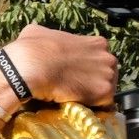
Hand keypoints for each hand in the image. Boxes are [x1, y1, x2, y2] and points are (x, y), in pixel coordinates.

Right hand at [1, 24, 118, 104]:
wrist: (30, 68)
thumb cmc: (32, 49)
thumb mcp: (38, 32)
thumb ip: (51, 36)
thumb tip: (43, 41)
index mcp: (97, 43)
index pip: (99, 57)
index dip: (87, 65)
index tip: (75, 71)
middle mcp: (108, 57)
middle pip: (106, 73)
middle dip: (93, 79)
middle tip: (74, 84)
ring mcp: (108, 75)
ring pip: (104, 88)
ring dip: (92, 93)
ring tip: (73, 96)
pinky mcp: (104, 93)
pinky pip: (102, 104)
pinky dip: (91, 106)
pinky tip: (76, 104)